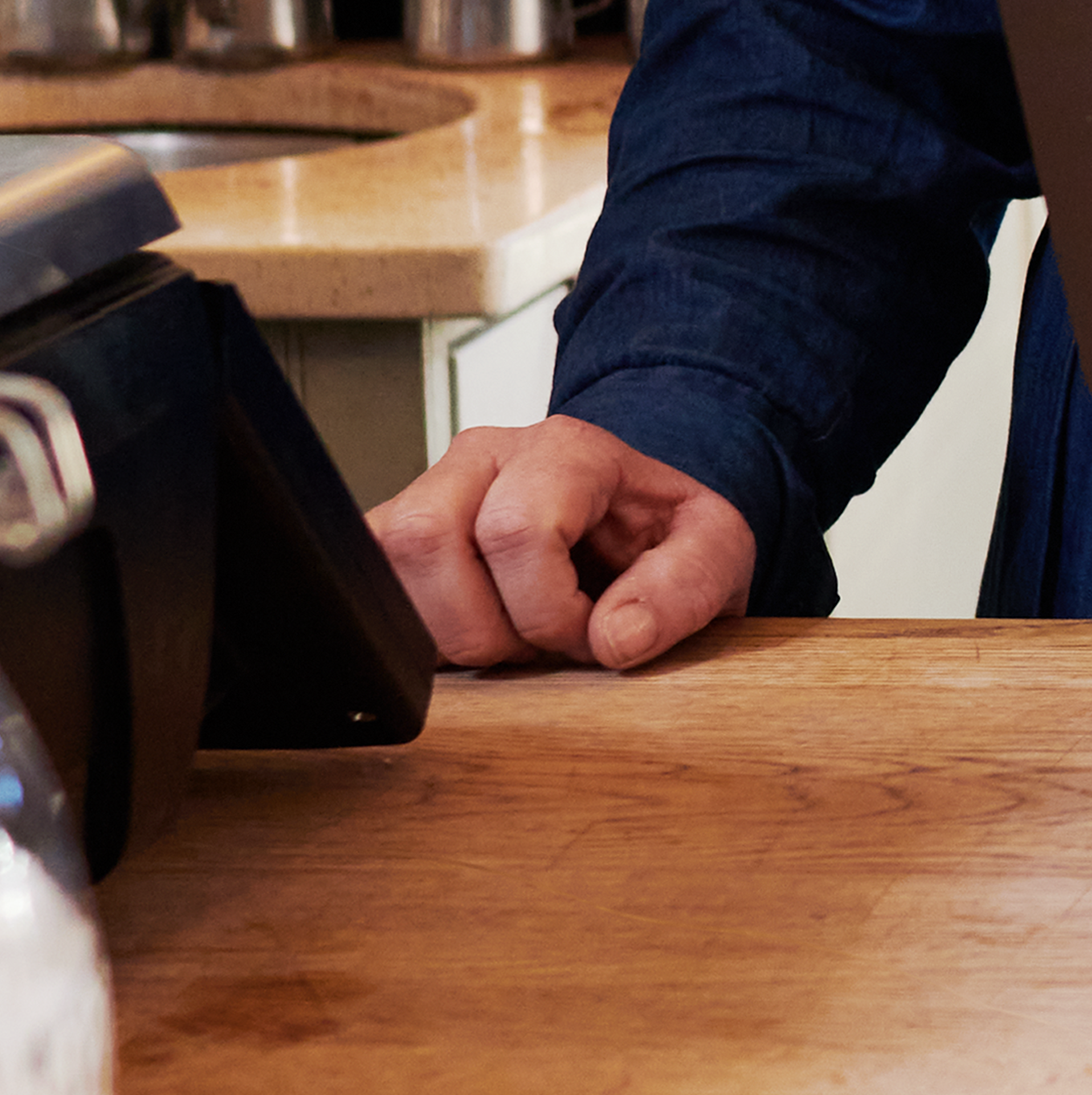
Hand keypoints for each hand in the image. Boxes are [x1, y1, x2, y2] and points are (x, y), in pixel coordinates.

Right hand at [368, 417, 757, 673]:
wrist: (636, 531)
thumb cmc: (664, 537)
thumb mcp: (717, 552)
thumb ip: (687, 586)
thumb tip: (617, 635)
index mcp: (566, 450)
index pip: (517, 529)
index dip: (547, 609)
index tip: (587, 637)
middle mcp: (487, 457)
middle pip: (430, 539)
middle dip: (488, 626)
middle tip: (543, 644)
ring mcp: (432, 489)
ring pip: (388, 565)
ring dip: (448, 632)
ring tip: (512, 638)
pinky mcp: (396, 533)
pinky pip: (371, 586)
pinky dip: (418, 632)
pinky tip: (475, 636)